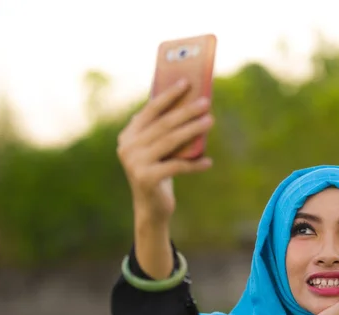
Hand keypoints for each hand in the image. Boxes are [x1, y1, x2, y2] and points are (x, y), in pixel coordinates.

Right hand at [117, 79, 214, 224]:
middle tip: (206, 103)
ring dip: (193, 130)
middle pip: (163, 124)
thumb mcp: (159, 149)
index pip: (150, 109)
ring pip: (171, 142)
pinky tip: (208, 161)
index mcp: (128, 135)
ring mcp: (135, 163)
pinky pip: (176, 166)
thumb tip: (191, 103)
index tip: (187, 82)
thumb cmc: (159, 172)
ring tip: (210, 121)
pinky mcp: (146, 179)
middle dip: (187, 111)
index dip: (169, 95)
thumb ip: (165, 130)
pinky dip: (194, 165)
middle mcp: (127, 147)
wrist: (151, 208)